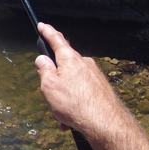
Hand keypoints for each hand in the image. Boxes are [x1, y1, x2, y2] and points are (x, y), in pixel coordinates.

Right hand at [35, 23, 125, 138]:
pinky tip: (71, 118)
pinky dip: (74, 102)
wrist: (106, 124)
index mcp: (70, 59)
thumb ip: (44, 70)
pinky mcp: (101, 88)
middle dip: (54, 78)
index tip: (42, 26)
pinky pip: (82, 92)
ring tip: (61, 113)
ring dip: (63, 95)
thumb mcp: (49, 86)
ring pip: (72, 81)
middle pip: (63, 64)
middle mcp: (84, 63)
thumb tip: (43, 59)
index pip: (56, 39)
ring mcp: (94, 75)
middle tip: (48, 92)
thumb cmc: (75, 104)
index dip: (47, 32)